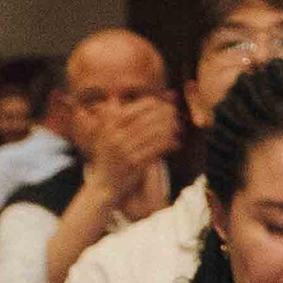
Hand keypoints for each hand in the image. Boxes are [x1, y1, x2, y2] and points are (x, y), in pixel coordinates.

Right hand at [84, 94, 180, 214]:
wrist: (104, 185)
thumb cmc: (106, 158)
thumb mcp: (103, 135)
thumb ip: (111, 116)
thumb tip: (114, 96)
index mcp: (110, 127)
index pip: (135, 108)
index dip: (153, 104)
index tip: (164, 104)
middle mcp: (116, 137)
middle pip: (147, 119)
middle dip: (164, 114)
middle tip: (175, 113)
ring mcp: (126, 151)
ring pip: (154, 133)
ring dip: (169, 128)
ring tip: (178, 127)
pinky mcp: (136, 164)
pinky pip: (157, 149)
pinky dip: (168, 144)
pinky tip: (176, 143)